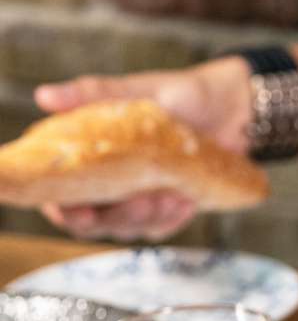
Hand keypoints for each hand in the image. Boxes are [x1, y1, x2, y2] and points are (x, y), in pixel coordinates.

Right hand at [31, 57, 254, 241]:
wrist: (228, 110)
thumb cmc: (175, 96)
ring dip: (148, 217)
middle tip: (142, 201)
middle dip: (116, 218)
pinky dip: (172, 218)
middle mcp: (105, 183)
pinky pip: (162, 228)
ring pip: (130, 229)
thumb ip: (91, 95)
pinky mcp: (166, 209)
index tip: (81, 211)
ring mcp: (135, 199)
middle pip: (94, 224)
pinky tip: (186, 200)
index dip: (63, 210)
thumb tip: (44, 97)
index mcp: (85, 156)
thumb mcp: (135, 91)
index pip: (59, 197)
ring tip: (171, 194)